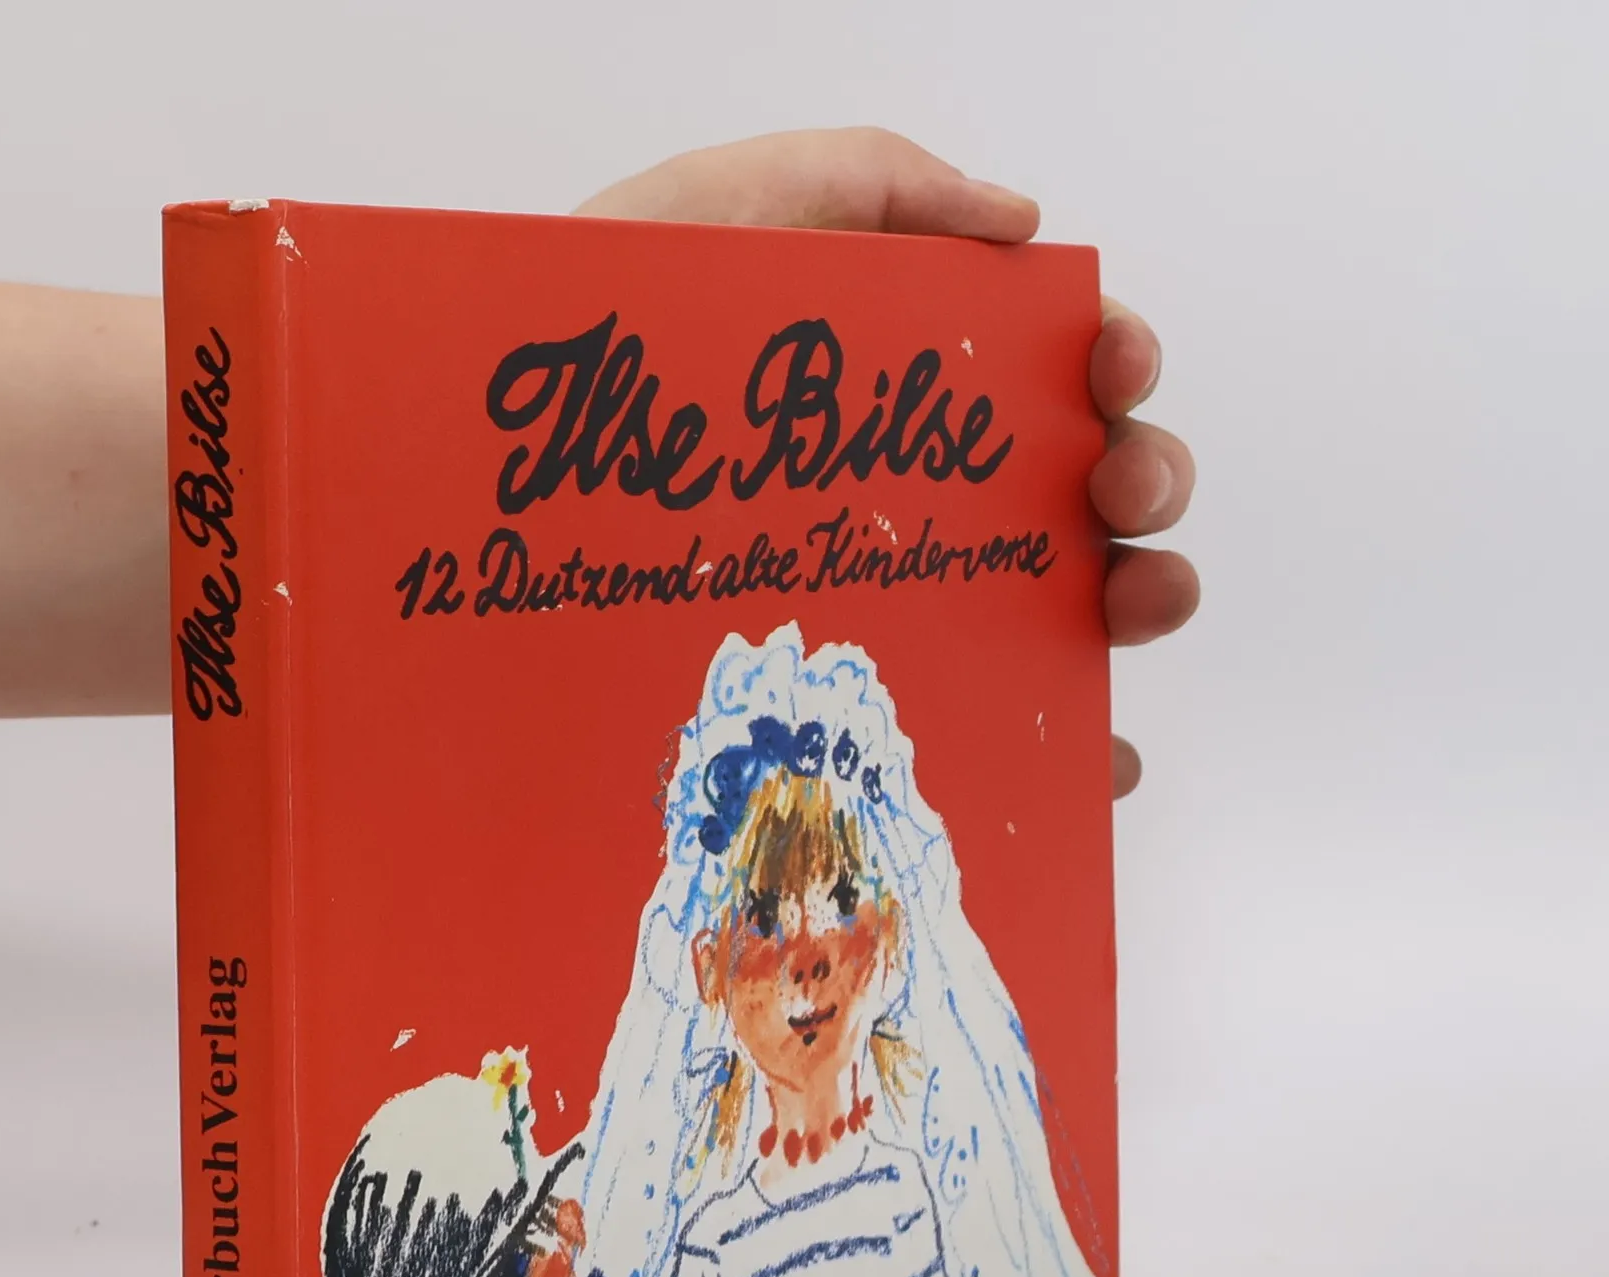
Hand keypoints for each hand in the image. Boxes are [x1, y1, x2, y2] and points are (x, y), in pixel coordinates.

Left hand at [577, 129, 1199, 799]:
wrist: (466, 508)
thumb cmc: (583, 367)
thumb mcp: (709, 218)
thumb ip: (859, 182)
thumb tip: (1022, 221)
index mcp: (891, 394)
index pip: (1041, 370)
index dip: (1110, 358)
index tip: (1110, 367)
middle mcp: (909, 504)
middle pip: (1079, 491)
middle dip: (1144, 478)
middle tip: (1115, 493)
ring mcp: (893, 616)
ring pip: (1066, 617)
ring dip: (1141, 603)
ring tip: (1126, 607)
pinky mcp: (858, 729)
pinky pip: (992, 750)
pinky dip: (1074, 759)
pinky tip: (1098, 761)